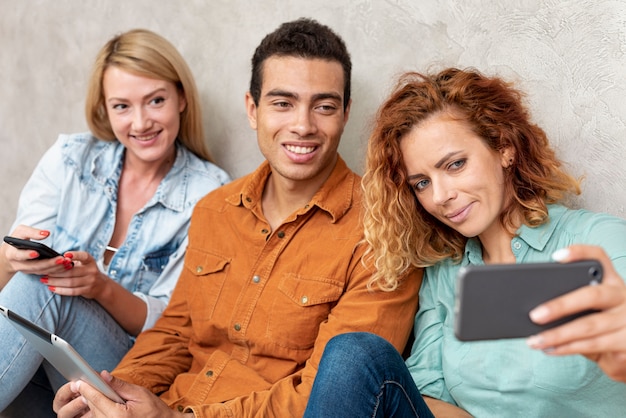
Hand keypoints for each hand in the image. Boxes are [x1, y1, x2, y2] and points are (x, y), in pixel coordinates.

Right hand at [1, 225, 71, 276]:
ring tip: (68, 262)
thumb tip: (46, 233)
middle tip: (61, 259)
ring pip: (43, 271)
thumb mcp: (21, 232)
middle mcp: (20, 265)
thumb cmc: (18, 239)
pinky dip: (58, 270)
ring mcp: (28, 270)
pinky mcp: (36, 272)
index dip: (27, 255)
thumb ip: (32, 232)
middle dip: (49, 263)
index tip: (36, 253)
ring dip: (56, 268)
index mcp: (13, 254)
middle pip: (35, 266)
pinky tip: (69, 265)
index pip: (20, 255)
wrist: (12, 253)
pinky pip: (48, 273)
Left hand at [46, 250, 108, 299]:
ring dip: (55, 282)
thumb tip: (53, 259)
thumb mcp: (84, 263)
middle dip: (56, 273)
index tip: (65, 255)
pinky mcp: (87, 290)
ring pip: (70, 282)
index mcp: (90, 261)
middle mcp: (92, 270)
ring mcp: (90, 281)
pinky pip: (72, 291)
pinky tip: (52, 288)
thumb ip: (73, 260)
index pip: (83, 256)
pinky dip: (60, 290)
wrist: (101, 285)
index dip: (75, 255)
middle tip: (44, 273)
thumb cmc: (86, 271)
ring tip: (44, 280)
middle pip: (72, 272)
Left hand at [54, 371, 189, 417]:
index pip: (97, 399)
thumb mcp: (140, 393)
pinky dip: (99, 410)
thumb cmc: (154, 410)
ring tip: (95, 393)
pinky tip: (103, 404)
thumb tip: (103, 375)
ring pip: (95, 414)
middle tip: (86, 383)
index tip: (80, 380)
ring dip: (95, 403)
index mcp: (118, 415)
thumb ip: (120, 385)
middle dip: (90, 395)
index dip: (88, 388)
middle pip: (93, 407)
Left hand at [527, 244, 625, 381]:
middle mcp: (622, 296)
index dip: (580, 253)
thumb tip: (532, 307)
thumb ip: (569, 301)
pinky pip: (592, 345)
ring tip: (535, 340)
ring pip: (588, 326)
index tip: (556, 257)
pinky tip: (549, 349)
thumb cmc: (600, 325)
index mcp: (610, 281)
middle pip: (591, 296)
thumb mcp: (588, 309)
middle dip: (560, 306)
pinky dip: (567, 348)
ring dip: (557, 335)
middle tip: (534, 315)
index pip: (598, 258)